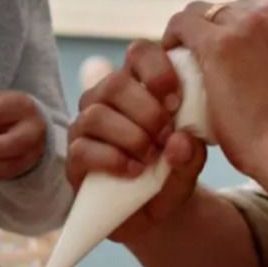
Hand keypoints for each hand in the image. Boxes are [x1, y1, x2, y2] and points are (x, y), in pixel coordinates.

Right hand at [67, 40, 206, 242]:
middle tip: (167, 136)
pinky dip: (113, 160)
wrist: (152, 213)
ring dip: (130, 137)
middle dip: (146, 112)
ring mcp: (85, 126)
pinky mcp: (74, 157)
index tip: (176, 101)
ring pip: (96, 115)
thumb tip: (179, 141)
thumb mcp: (192, 164)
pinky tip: (134, 172)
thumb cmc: (171, 175)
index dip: (157, 69)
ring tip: (151, 158)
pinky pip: (83, 149)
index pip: (139, 53)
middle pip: (115, 83)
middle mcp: (106, 99)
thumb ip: (193, 152)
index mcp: (139, 85)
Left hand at [163, 0, 267, 180]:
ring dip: (192, 34)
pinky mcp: (219, 43)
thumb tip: (257, 45)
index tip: (224, 54)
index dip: (232, 30)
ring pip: (203, 12)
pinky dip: (173, 37)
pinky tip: (168, 55)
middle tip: (200, 60)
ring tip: (184, 60)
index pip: (251, 9)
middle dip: (213, 31)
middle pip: (227, 8)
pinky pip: (183, 24)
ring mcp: (247, 23)